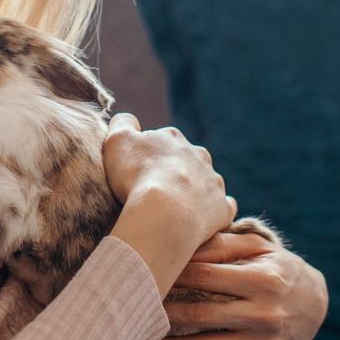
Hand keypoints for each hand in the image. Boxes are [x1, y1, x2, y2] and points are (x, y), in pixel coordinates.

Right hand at [103, 114, 235, 296]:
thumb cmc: (137, 175)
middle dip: (174, 170)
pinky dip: (214, 210)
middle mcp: (198, 155)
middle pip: (186, 159)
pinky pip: (222, 206)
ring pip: (205, 181)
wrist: (164, 213)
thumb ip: (122, 124)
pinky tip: (201, 219)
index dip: (148, 155)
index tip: (137, 171)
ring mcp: (213, 182)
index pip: (161, 141)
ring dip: (193, 190)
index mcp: (173, 138)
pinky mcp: (221, 207)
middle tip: (154, 190)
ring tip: (174, 208)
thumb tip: (128, 121)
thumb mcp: (117, 141)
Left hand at [138, 230, 327, 339]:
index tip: (140, 271)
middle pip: (202, 316)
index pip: (208, 276)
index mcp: (264, 281)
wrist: (317, 306)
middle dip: (161, 314)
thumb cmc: (278, 269)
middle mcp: (265, 316)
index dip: (173, 273)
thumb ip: (223, 244)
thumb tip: (182, 242)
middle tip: (125, 310)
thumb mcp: (260, 249)